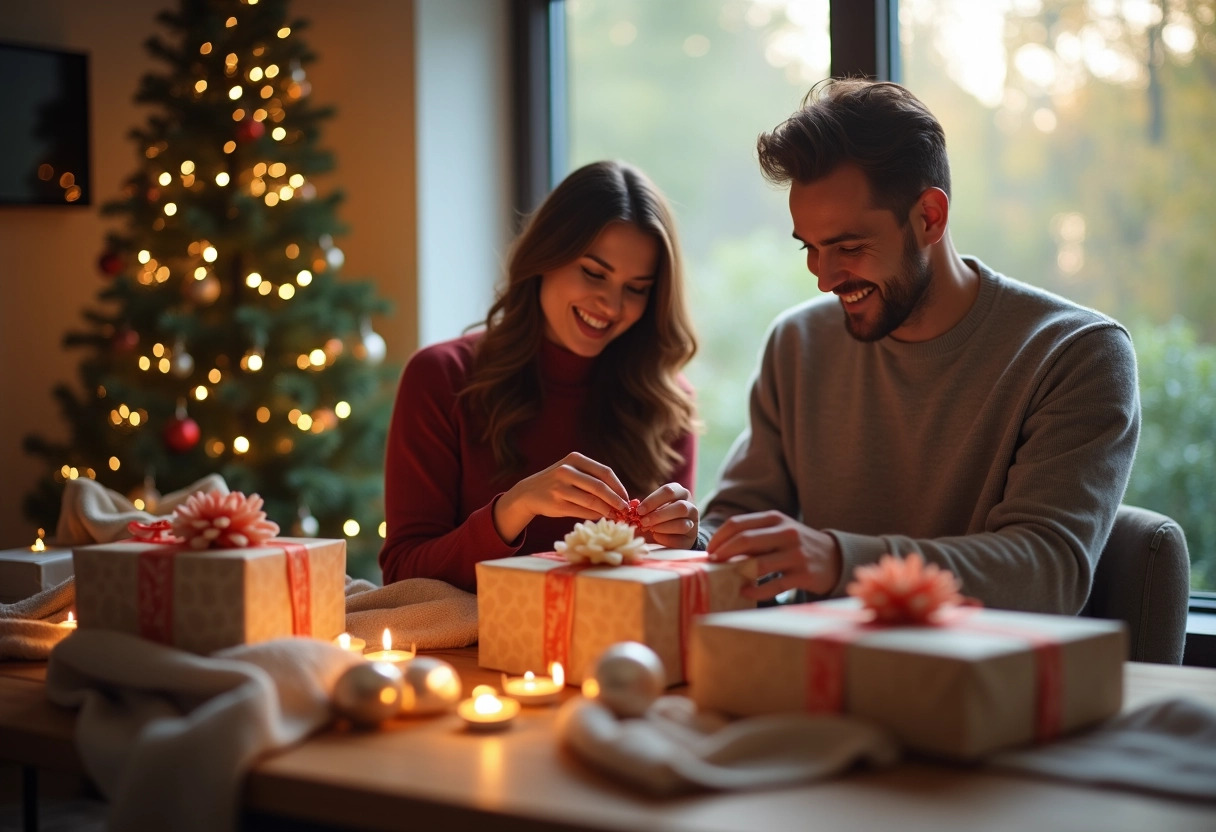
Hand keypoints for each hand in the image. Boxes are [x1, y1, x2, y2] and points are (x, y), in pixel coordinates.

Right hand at [493, 452, 628, 543]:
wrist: (529, 492)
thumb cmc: (558, 482)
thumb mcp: (572, 471)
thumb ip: (593, 479)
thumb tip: (620, 496)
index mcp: (574, 459)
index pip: (604, 472)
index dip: (618, 486)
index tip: (627, 497)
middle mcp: (566, 471)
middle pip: (600, 487)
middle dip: (616, 500)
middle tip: (625, 509)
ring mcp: (560, 488)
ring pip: (592, 501)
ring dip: (607, 510)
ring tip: (615, 515)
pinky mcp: (557, 504)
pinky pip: (582, 511)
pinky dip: (595, 515)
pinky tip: (601, 516)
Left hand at [636, 483, 698, 548]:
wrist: (671, 534)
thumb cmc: (658, 517)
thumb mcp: (653, 509)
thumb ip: (645, 508)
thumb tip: (633, 511)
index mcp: (679, 492)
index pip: (669, 491)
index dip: (653, 500)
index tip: (640, 510)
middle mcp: (690, 506)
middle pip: (680, 507)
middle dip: (658, 515)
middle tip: (643, 522)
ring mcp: (693, 523)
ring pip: (682, 524)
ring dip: (662, 527)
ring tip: (650, 529)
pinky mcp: (691, 538)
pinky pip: (680, 539)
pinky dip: (665, 539)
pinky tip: (657, 537)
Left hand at [706, 511, 841, 598]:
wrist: (833, 557)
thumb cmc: (795, 543)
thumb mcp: (778, 530)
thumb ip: (753, 534)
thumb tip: (719, 549)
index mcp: (775, 518)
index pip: (738, 524)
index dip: (719, 537)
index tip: (710, 551)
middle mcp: (787, 533)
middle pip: (745, 540)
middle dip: (723, 552)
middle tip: (712, 563)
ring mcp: (796, 554)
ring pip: (758, 564)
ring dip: (737, 572)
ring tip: (726, 578)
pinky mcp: (803, 575)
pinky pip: (774, 586)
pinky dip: (756, 591)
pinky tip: (745, 592)